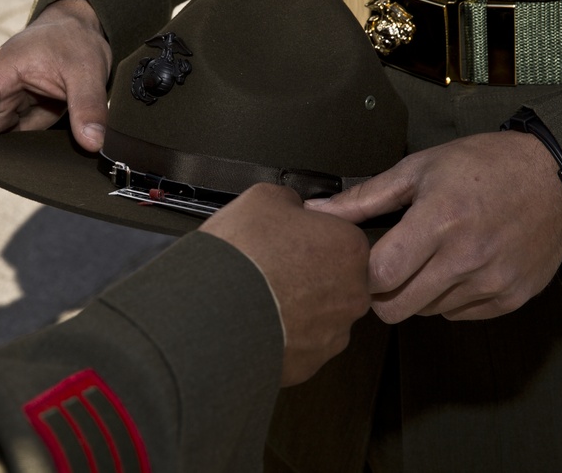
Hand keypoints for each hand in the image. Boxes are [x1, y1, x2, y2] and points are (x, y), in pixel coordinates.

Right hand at [0, 0, 111, 189]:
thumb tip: (93, 143)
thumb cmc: (75, 39)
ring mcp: (5, 105)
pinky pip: (7, 142)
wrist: (81, 29)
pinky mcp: (20, 116)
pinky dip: (8, 160)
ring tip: (0, 189)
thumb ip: (88, 105)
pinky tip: (17, 179)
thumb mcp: (86, 68)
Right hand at [200, 183, 370, 385]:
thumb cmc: (239, 257)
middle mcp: (351, 294)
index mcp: (349, 249)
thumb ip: (290, 201)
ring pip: (318, 314)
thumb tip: (290, 207)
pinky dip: (281, 334)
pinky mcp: (309, 364)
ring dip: (295, 306)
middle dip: (307, 274)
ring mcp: (332, 333)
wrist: (209, 311)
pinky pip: (299, 344)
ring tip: (256, 296)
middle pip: (335, 278)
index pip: (340, 237)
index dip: (309, 237)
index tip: (287, 240)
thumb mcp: (263, 198)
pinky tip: (254, 321)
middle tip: (270, 266)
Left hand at [308, 132, 561, 322]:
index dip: (360, 274)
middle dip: (380, 293)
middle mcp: (466, 258)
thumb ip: (364, 198)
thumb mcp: (418, 169)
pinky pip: (458, 315)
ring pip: (426, 313)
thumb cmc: (480, 165)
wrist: (555, 176)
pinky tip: (455, 268)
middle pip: (396, 308)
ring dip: (416, 294)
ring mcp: (492, 282)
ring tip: (428, 260)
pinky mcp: (512, 298)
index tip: (360, 262)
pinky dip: (447, 299)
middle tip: (386, 269)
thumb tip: (314, 213)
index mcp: (439, 220)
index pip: (380, 275)